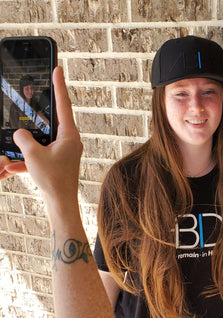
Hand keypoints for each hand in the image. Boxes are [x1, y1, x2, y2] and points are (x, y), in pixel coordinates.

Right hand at [4, 66, 82, 214]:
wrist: (60, 204)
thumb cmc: (53, 180)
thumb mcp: (33, 155)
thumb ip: (23, 138)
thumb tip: (20, 133)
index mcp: (70, 135)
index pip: (64, 105)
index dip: (60, 86)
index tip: (58, 69)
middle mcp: (70, 141)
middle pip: (52, 120)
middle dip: (37, 111)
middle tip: (29, 93)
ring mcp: (64, 152)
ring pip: (43, 139)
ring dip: (27, 142)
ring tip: (16, 142)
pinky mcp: (58, 162)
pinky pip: (40, 155)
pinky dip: (27, 159)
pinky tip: (12, 166)